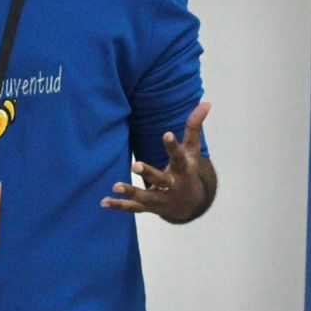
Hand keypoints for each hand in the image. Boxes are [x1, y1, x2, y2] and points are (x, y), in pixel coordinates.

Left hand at [102, 102, 213, 221]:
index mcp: (183, 169)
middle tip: (135, 164)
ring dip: (131, 192)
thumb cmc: (188, 169)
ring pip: (146, 197)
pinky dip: (119, 205)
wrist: (191, 204)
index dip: (173, 146)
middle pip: (161, 179)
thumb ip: (194, 127)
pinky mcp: (150, 208)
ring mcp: (161, 198)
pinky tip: (104, 201)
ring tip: (115, 186)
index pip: (178, 156)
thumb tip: (206, 103)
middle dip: (148, 173)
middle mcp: (172, 185)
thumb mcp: (193, 149)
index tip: (167, 133)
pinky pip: (134, 208)